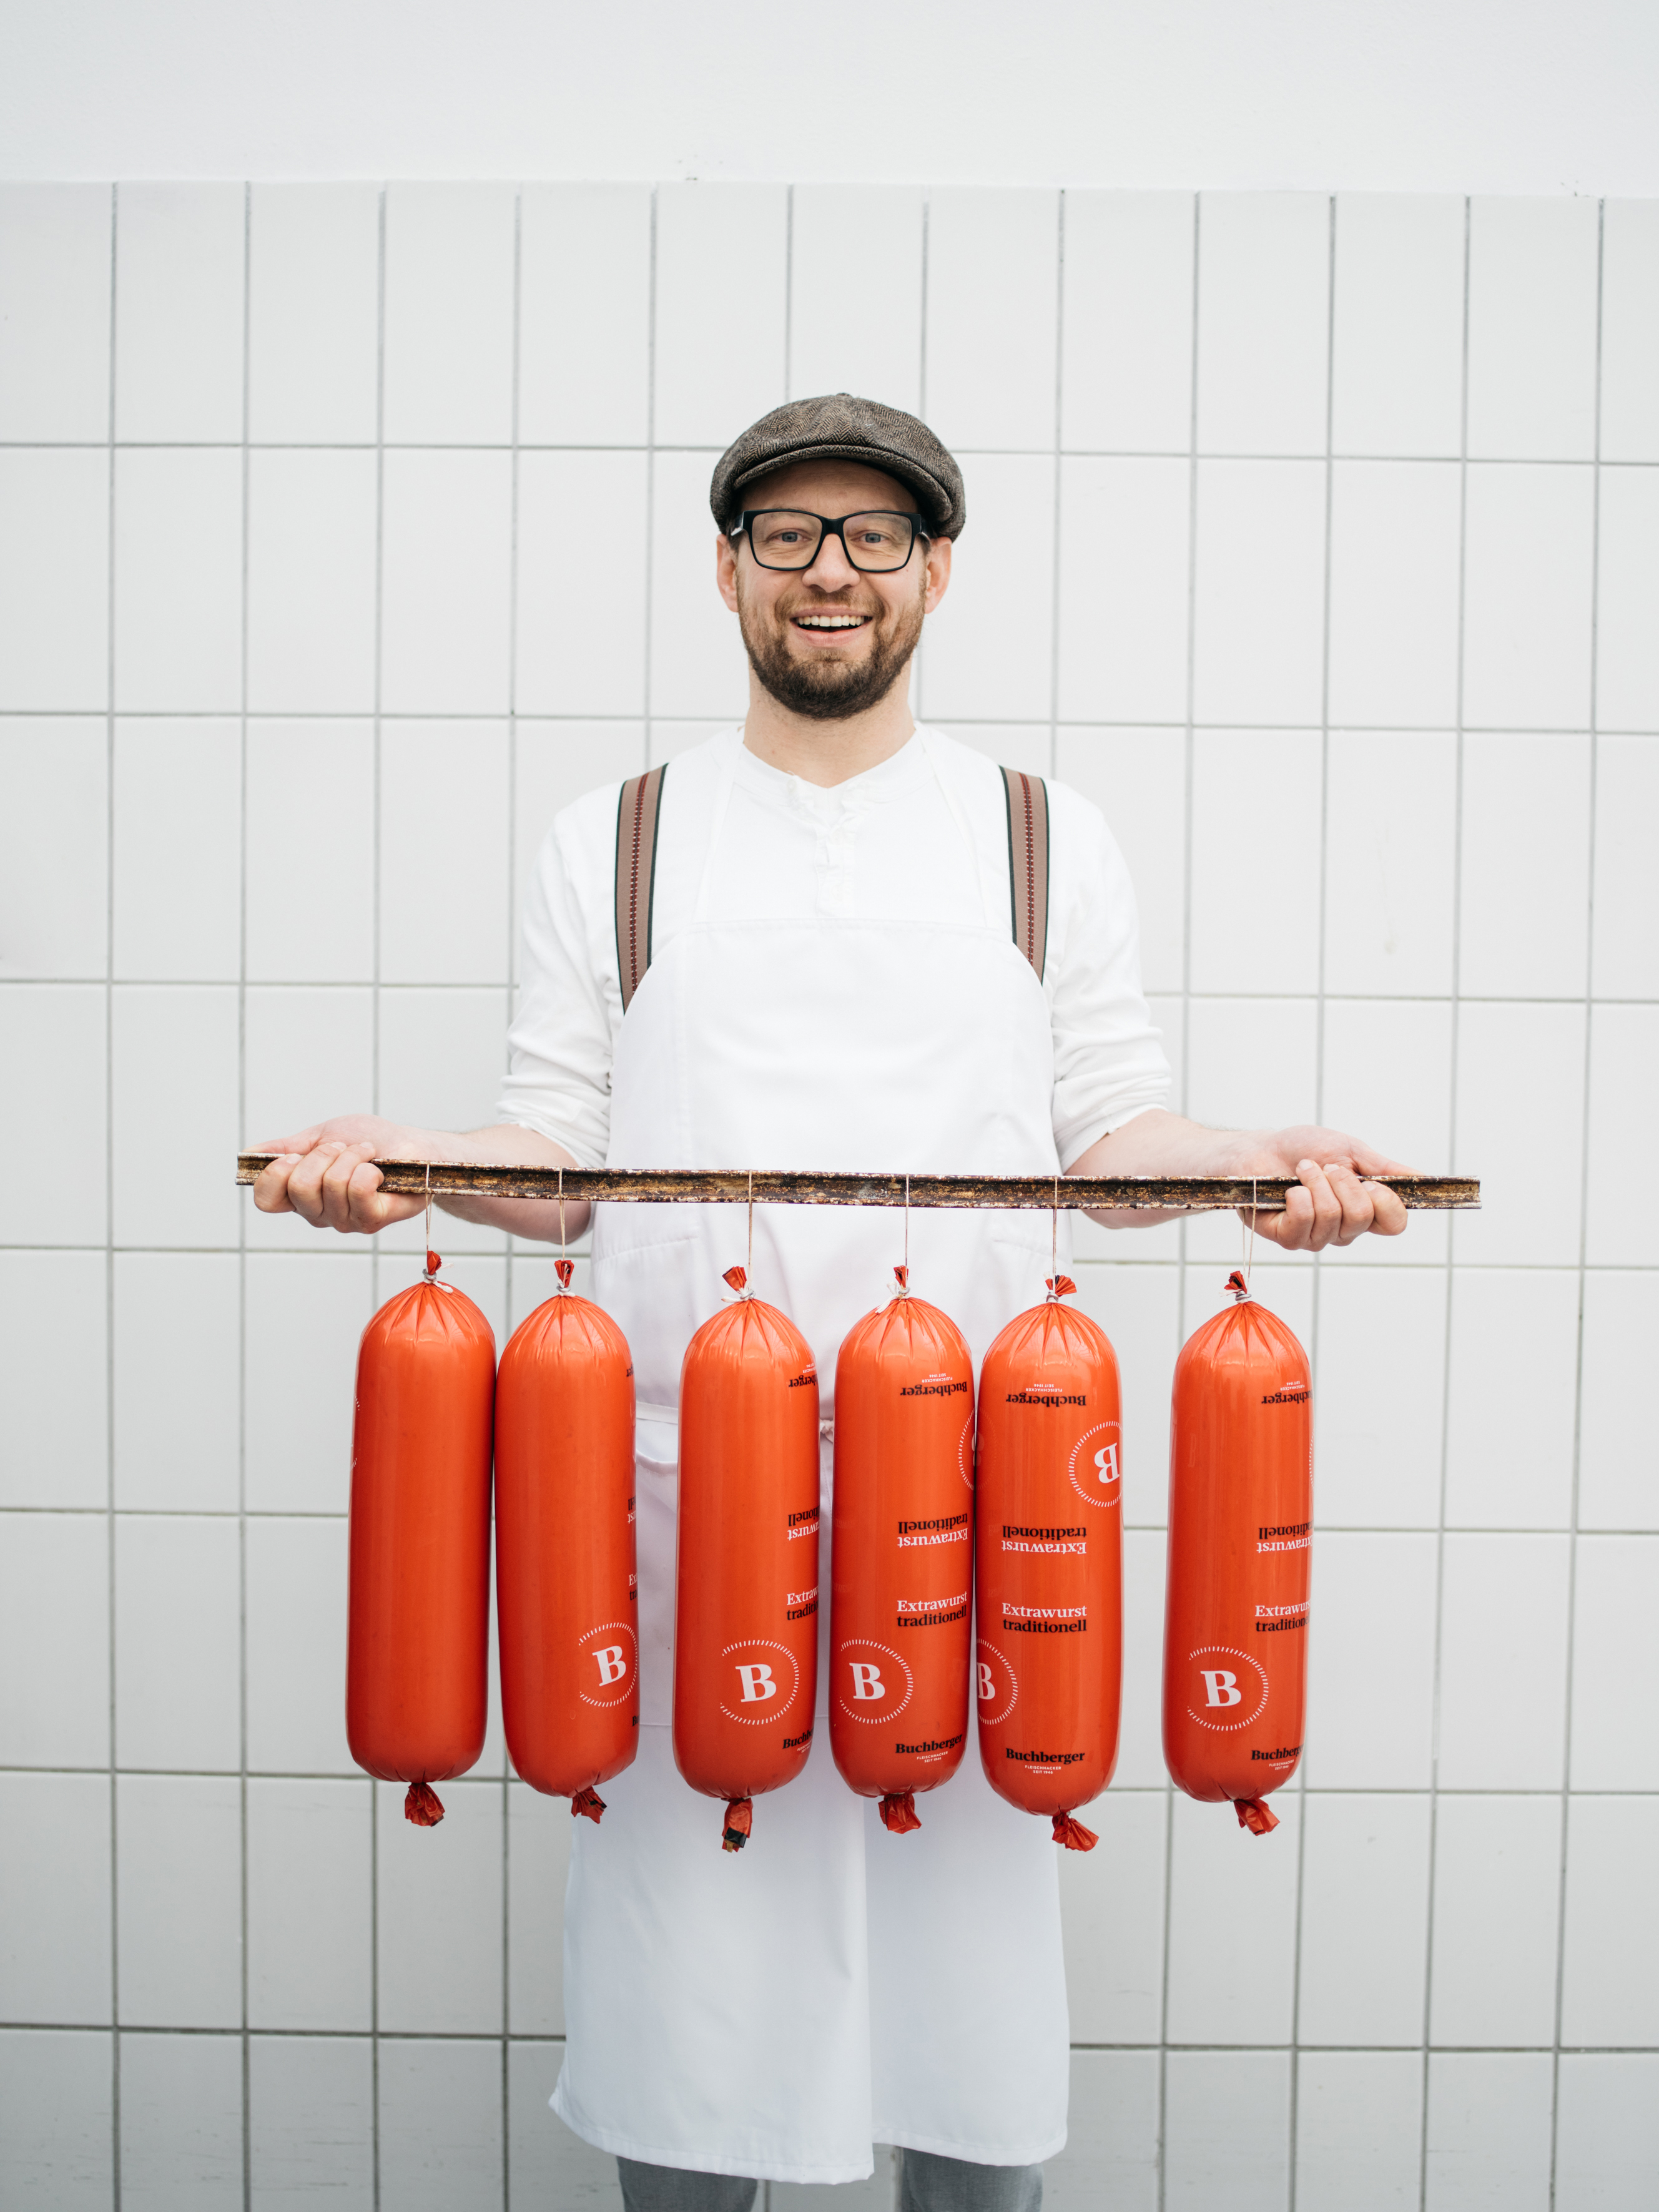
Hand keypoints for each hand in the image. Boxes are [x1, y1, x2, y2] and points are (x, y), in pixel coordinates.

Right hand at [252, 1116, 428, 1235]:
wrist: (415, 1147)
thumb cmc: (373, 1142)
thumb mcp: (323, 1135)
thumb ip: (287, 1147)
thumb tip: (250, 1153)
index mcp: (301, 1195)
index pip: (266, 1201)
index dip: (274, 1175)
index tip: (295, 1154)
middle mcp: (318, 1214)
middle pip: (298, 1189)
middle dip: (322, 1156)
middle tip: (342, 1148)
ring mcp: (344, 1221)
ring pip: (330, 1185)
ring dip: (350, 1157)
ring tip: (366, 1154)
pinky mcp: (372, 1220)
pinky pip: (357, 1190)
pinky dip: (367, 1168)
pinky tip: (378, 1169)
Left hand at [1228, 1127, 1411, 1251]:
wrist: (1260, 1148)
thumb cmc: (1303, 1149)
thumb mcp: (1349, 1150)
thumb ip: (1384, 1167)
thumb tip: (1420, 1177)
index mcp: (1364, 1209)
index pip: (1394, 1224)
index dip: (1386, 1203)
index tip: (1369, 1179)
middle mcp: (1343, 1229)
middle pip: (1362, 1218)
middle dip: (1342, 1182)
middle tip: (1324, 1167)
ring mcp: (1315, 1236)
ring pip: (1332, 1217)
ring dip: (1316, 1183)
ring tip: (1302, 1171)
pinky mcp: (1287, 1238)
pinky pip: (1304, 1220)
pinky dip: (1298, 1196)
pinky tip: (1288, 1189)